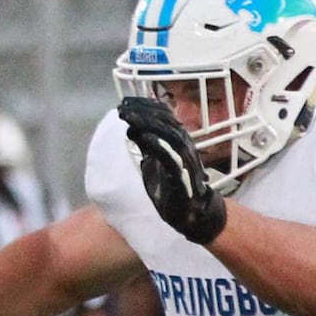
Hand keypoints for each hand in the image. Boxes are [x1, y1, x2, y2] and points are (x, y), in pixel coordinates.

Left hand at [117, 96, 226, 243]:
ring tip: (129, 116)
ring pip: (169, 135)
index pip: (164, 116)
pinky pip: (171, 158)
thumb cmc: (173, 188)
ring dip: (148, 124)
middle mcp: (184, 146)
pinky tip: (143, 138)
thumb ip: (147, 146)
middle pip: (166, 122)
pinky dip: (157, 146)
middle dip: (143, 111)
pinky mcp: (182, 176)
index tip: (126, 101)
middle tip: (123, 106)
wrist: (191, 214)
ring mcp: (185, 160)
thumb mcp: (154, 163)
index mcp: (178, 141)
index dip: (146, 106)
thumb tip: (133, 129)